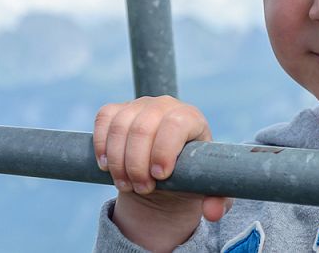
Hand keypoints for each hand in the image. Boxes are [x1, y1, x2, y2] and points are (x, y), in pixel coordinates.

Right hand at [93, 96, 230, 250]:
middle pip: (144, 128)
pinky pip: (104, 118)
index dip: (164, 150)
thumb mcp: (205, 188)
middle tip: (143, 189)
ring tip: (126, 184)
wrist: (165, 170)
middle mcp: (166, 105)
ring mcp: (140, 105)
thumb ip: (216, 201)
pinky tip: (106, 166)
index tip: (160, 177)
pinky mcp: (118, 110)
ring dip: (117, 161)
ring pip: (121, 126)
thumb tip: (213, 213)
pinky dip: (102, 144)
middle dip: (137, 164)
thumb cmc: (188, 176)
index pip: (176, 124)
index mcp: (191, 118)